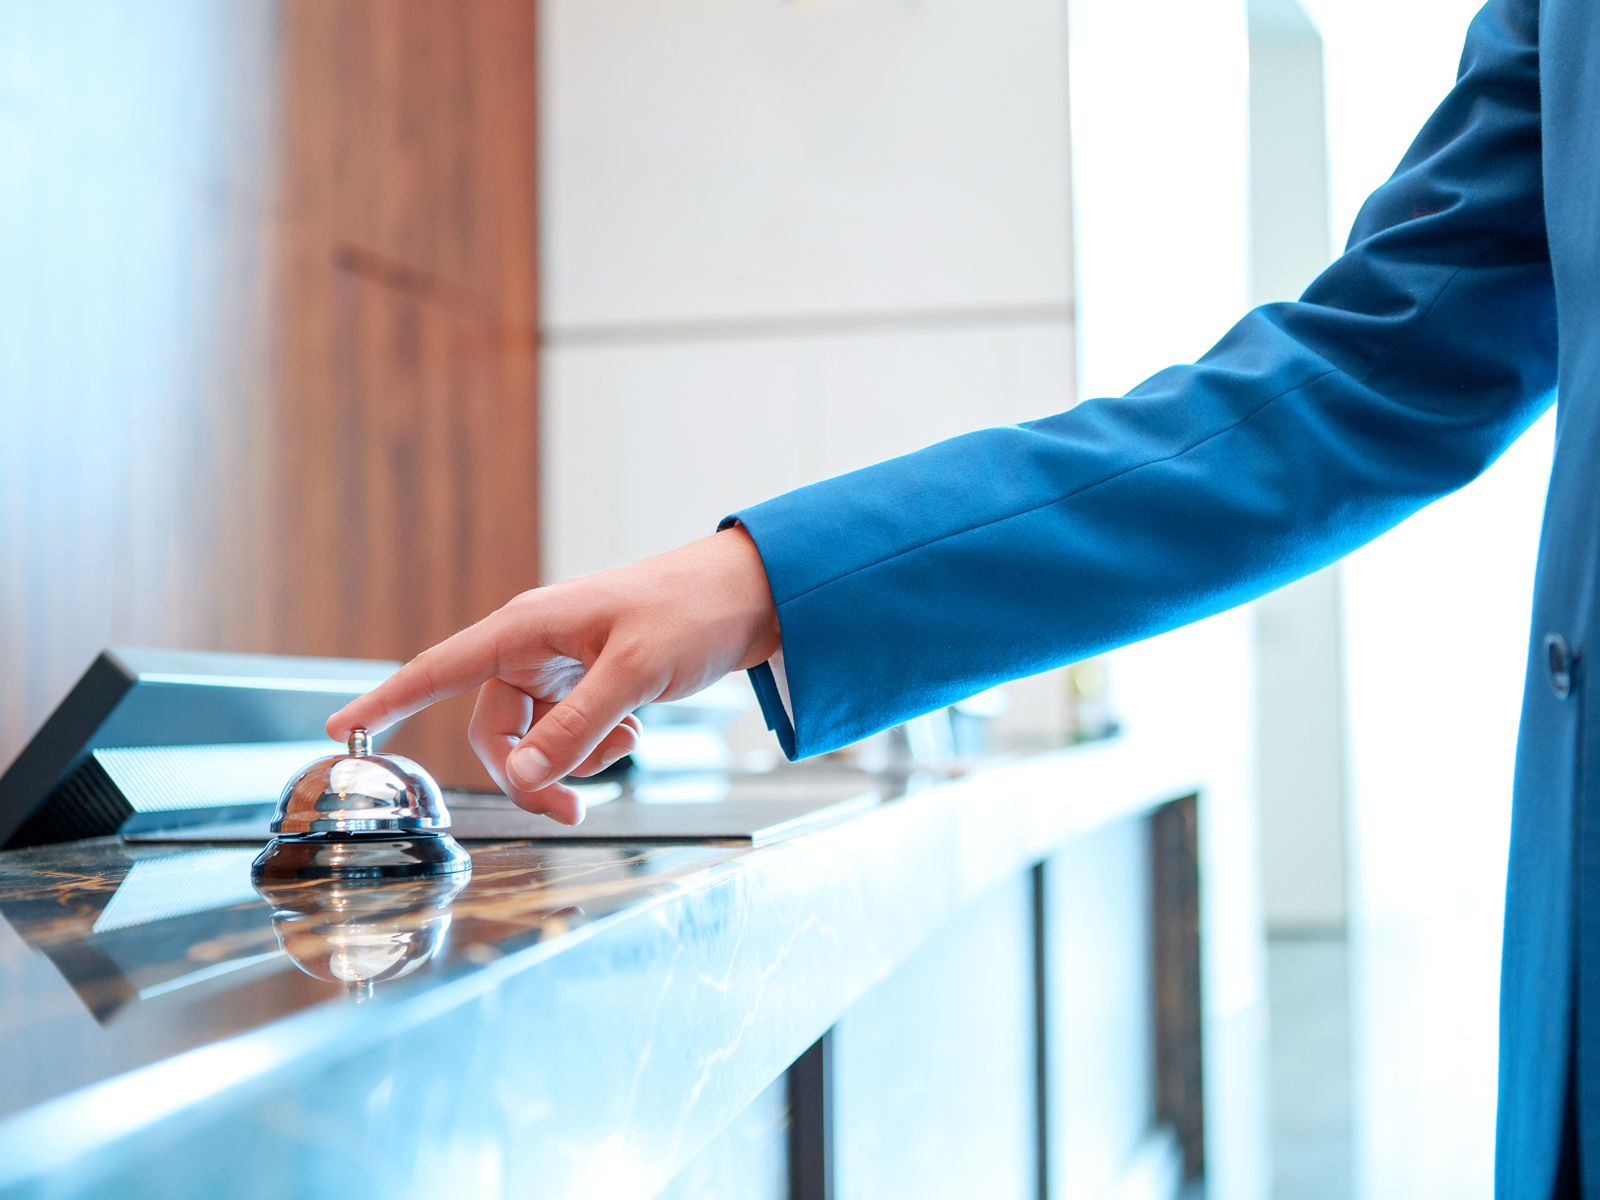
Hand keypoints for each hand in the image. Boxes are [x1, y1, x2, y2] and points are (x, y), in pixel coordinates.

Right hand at [327, 526, 780, 823]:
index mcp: (528, 628)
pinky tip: (635, 727)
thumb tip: (522, 778)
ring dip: (574, 757)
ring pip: (536, 736)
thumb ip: (574, 728)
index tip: (340, 731)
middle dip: (530, 770)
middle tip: (573, 808)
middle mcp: (535, 645)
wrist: (750, 598)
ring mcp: (563, 663)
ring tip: (627, 740)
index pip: (439, 669)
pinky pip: (570, 730)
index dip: (387, 702)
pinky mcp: (591, 678)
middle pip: (496, 729)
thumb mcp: (632, 673)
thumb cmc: (689, 613)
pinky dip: (597, 744)